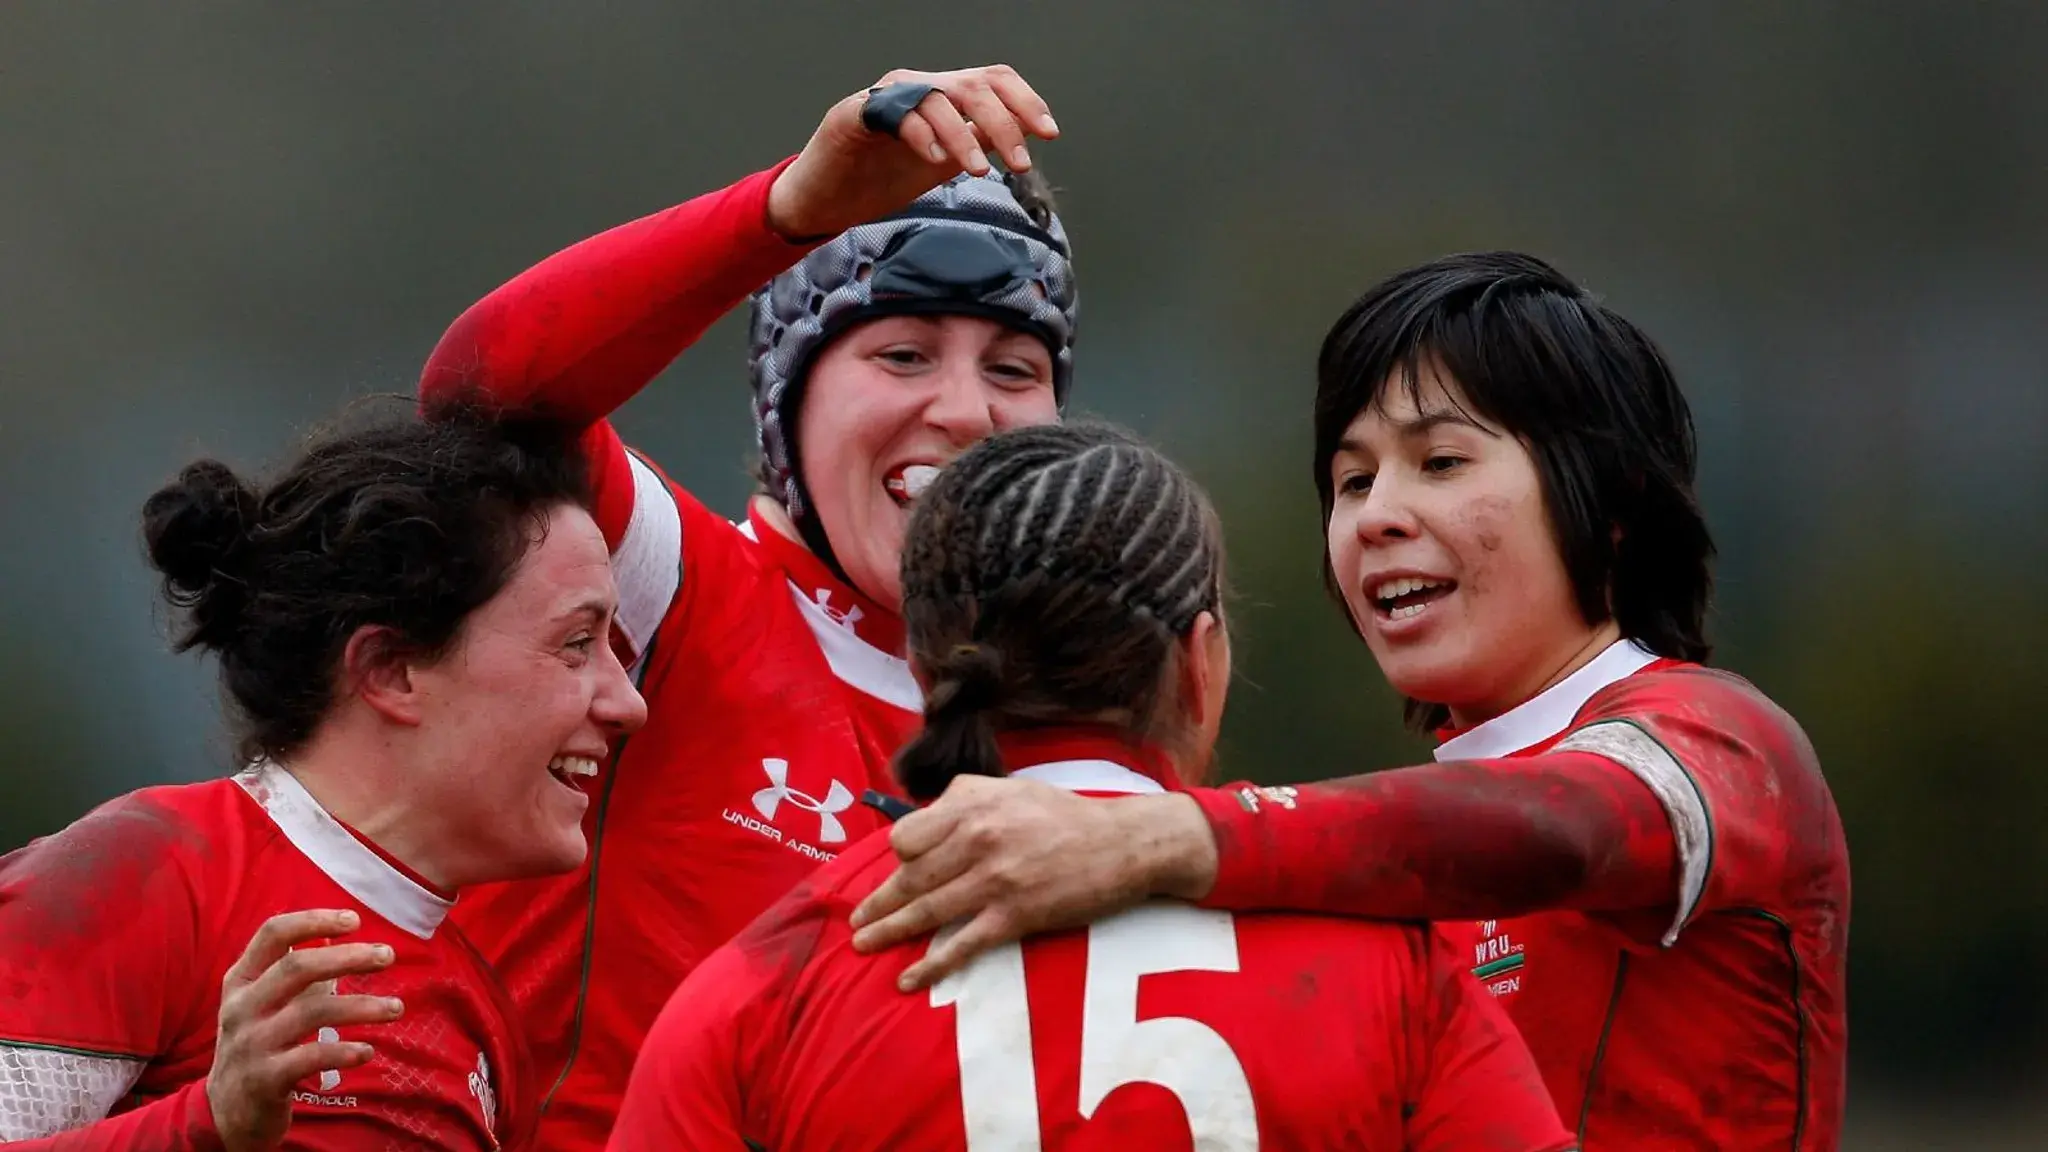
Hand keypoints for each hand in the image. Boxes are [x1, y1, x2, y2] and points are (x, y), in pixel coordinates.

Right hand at [208, 910, 402, 1151]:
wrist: (226, 1112)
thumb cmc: (256, 1044)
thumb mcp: (262, 1003)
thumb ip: (294, 972)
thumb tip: (333, 935)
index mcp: (240, 981)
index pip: (272, 934)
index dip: (313, 920)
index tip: (354, 919)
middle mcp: (241, 1008)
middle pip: (297, 968)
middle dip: (348, 957)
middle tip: (388, 955)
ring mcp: (250, 1044)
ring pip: (311, 1012)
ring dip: (362, 1006)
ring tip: (396, 1008)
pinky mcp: (264, 1080)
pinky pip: (310, 1058)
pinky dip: (344, 1051)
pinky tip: (368, 1050)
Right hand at [766, 63, 1059, 240]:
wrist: (825, 201)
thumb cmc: (879, 179)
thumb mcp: (942, 162)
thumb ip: (976, 143)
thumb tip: (1020, 135)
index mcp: (939, 96)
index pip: (992, 82)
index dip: (1025, 101)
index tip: (1048, 133)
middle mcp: (914, 89)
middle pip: (972, 86)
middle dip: (1005, 122)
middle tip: (1020, 162)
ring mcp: (883, 99)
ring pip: (937, 98)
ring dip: (965, 136)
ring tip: (980, 170)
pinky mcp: (852, 116)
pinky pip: (893, 113)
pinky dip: (922, 135)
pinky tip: (936, 161)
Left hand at [847, 776, 1218, 990]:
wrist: (1122, 844)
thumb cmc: (1065, 817)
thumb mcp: (1010, 790)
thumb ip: (964, 799)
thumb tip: (923, 817)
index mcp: (972, 805)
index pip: (907, 837)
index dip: (896, 858)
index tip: (894, 873)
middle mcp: (977, 839)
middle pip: (909, 877)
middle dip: (877, 903)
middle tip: (855, 921)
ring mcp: (995, 879)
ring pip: (927, 910)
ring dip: (889, 932)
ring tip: (864, 946)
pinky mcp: (1015, 914)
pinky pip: (962, 944)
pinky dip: (931, 965)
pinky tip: (909, 980)